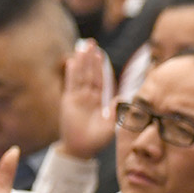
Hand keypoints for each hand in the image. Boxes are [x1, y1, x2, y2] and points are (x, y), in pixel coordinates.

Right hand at [57, 43, 114, 159]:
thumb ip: (117, 109)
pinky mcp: (68, 101)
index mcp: (99, 100)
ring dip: (81, 62)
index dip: (101, 67)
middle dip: (90, 59)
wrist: (81, 149)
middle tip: (91, 43)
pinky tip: (71, 62)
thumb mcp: (111, 123)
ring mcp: (77, 98)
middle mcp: (88, 96)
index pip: (101, 80)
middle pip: (89, 73)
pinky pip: (70, 85)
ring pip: (80, 76)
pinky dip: (71, 73)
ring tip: (82, 47)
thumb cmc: (97, 139)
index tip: (101, 54)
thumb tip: (125, 96)